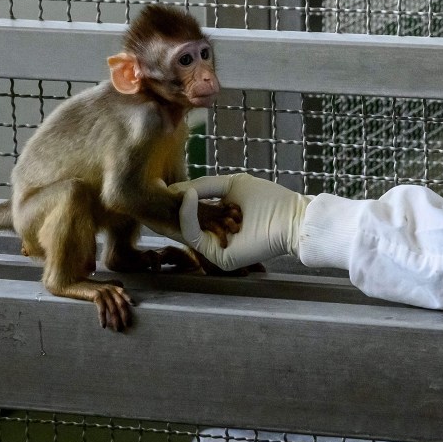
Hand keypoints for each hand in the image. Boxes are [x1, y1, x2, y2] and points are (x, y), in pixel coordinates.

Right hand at [170, 174, 310, 271]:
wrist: (292, 217)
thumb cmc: (269, 200)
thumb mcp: (231, 185)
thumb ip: (204, 186)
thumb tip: (174, 189)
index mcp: (218, 220)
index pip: (188, 212)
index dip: (173, 199)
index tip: (159, 184)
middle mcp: (214, 236)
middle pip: (180, 224)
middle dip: (165, 207)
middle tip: (150, 190)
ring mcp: (215, 248)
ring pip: (183, 229)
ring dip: (175, 208)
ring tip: (168, 190)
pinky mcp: (218, 257)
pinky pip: (193, 235)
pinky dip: (188, 215)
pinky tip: (188, 197)